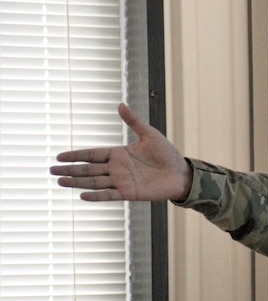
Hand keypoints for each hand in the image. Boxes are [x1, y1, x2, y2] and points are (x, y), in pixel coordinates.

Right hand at [50, 103, 192, 201]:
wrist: (182, 174)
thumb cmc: (168, 155)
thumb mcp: (150, 135)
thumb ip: (134, 121)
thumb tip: (120, 104)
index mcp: (119, 154)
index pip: (92, 154)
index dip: (76, 156)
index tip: (59, 156)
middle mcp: (116, 168)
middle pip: (88, 169)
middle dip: (70, 169)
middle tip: (52, 170)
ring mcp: (122, 181)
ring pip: (94, 182)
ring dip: (77, 182)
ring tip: (60, 181)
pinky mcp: (129, 193)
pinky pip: (109, 194)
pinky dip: (96, 196)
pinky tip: (82, 195)